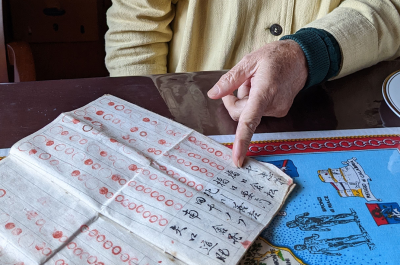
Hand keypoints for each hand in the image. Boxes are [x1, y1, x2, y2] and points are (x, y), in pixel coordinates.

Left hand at [207, 40, 307, 166]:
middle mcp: (273, 105)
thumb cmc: (276, 57)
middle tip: (237, 84)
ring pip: (249, 114)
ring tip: (255, 81)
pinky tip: (262, 87)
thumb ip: (230, 80)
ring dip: (245, 99)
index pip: (249, 121)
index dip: (241, 141)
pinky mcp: (280, 111)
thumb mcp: (249, 61)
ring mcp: (278, 110)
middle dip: (233, 102)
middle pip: (241, 116)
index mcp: (265, 92)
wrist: (302, 58)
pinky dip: (254, 101)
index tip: (237, 158)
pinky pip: (258, 112)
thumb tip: (214, 94)